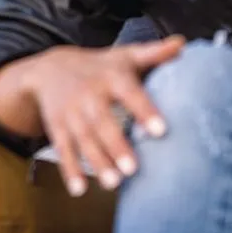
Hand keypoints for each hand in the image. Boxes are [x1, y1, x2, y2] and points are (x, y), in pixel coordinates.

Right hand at [0, 37, 184, 196]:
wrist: (48, 68)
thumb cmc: (99, 66)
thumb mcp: (123, 56)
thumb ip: (153, 53)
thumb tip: (183, 43)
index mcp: (110, 76)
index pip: (129, 93)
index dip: (144, 110)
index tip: (161, 130)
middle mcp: (89, 94)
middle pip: (102, 121)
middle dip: (116, 144)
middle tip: (133, 168)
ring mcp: (70, 112)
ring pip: (83, 138)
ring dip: (97, 161)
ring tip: (114, 183)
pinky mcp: (57, 127)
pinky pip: (63, 149)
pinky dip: (69, 170)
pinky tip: (79, 190)